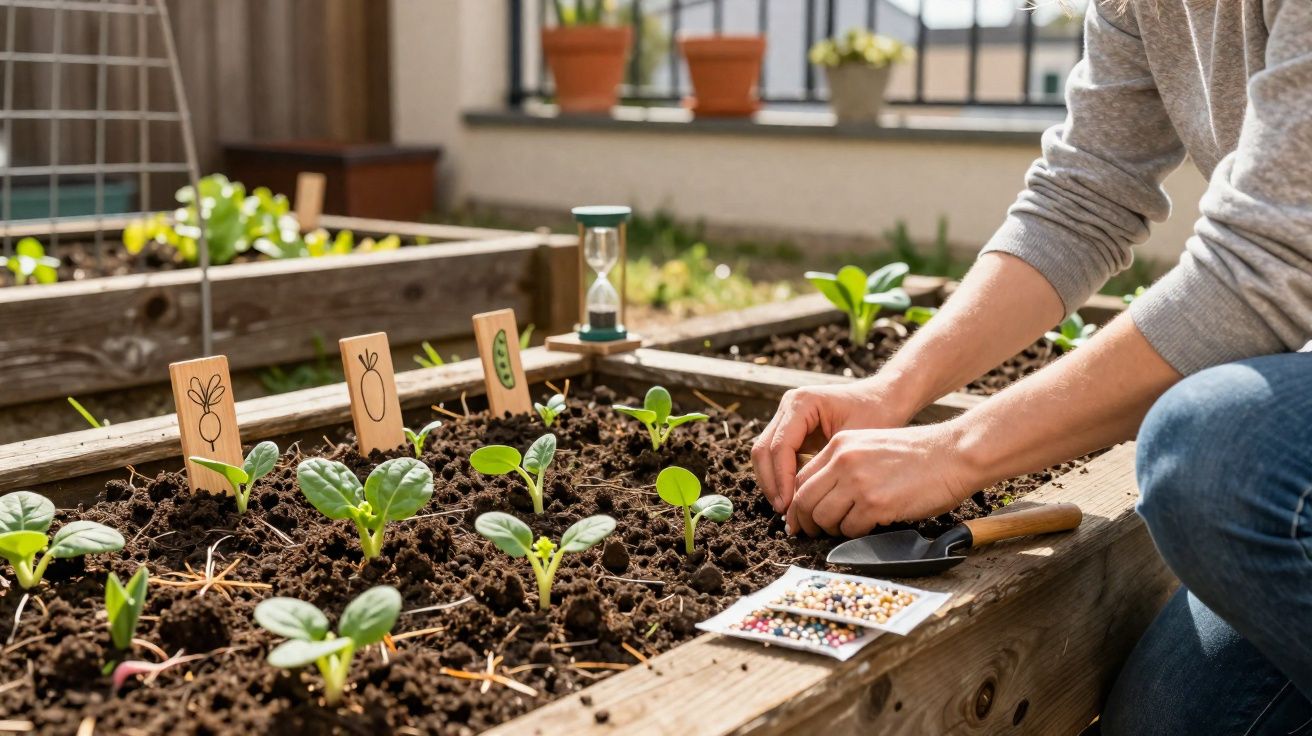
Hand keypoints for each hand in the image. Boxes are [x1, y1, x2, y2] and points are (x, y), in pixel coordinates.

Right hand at [752, 379, 915, 513]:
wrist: (884, 398)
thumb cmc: (876, 414)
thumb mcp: (855, 441)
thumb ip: (828, 466)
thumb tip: (806, 500)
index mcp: (802, 403)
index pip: (780, 446)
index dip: (781, 478)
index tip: (790, 504)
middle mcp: (789, 406)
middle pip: (763, 449)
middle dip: (771, 483)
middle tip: (784, 511)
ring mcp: (787, 417)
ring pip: (764, 454)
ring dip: (772, 482)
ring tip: (787, 508)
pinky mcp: (791, 429)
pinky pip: (776, 456)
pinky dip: (781, 477)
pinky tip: (794, 497)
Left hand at [785, 425, 971, 537]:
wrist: (954, 453)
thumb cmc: (918, 455)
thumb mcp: (871, 446)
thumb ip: (843, 465)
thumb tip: (822, 496)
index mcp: (840, 444)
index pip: (801, 477)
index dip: (797, 502)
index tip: (798, 518)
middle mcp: (844, 460)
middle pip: (804, 499)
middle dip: (805, 521)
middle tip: (812, 533)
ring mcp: (859, 482)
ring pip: (823, 517)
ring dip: (831, 530)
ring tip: (847, 529)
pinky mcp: (876, 503)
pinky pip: (850, 529)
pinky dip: (855, 534)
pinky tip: (870, 527)